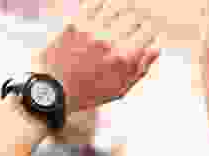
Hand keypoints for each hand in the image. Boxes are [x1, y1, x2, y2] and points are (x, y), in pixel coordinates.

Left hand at [32, 0, 159, 112]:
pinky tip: (104, 8)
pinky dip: (102, 4)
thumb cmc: (86, 93)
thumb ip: (140, 68)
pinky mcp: (75, 23)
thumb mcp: (119, 89)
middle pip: (134, 16)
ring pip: (117, 6)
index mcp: (123, 57)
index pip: (148, 30)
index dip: (148, 30)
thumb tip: (155, 48)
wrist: (53, 91)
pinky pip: (94, 3)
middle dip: (136, 20)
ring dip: (122, 9)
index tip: (145, 31)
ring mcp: (91, 30)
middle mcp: (110, 40)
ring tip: (120, 15)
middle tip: (133, 24)